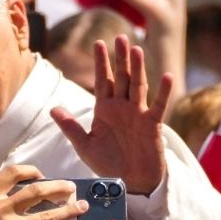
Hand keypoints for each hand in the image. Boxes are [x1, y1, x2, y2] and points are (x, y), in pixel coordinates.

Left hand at [51, 36, 171, 194]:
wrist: (130, 182)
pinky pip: (158, 105)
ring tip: (136, 49)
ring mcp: (138, 114)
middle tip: (120, 37)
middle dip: (120, 58)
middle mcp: (122, 107)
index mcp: (105, 109)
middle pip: (121, 77)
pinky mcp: (152, 124)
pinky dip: (163, 91)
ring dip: (138, 68)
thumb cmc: (107, 164)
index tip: (98, 42)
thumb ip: (70, 127)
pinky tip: (166, 76)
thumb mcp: (85, 146)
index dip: (101, 62)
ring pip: (138, 85)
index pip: (102, 81)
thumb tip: (53, 109)